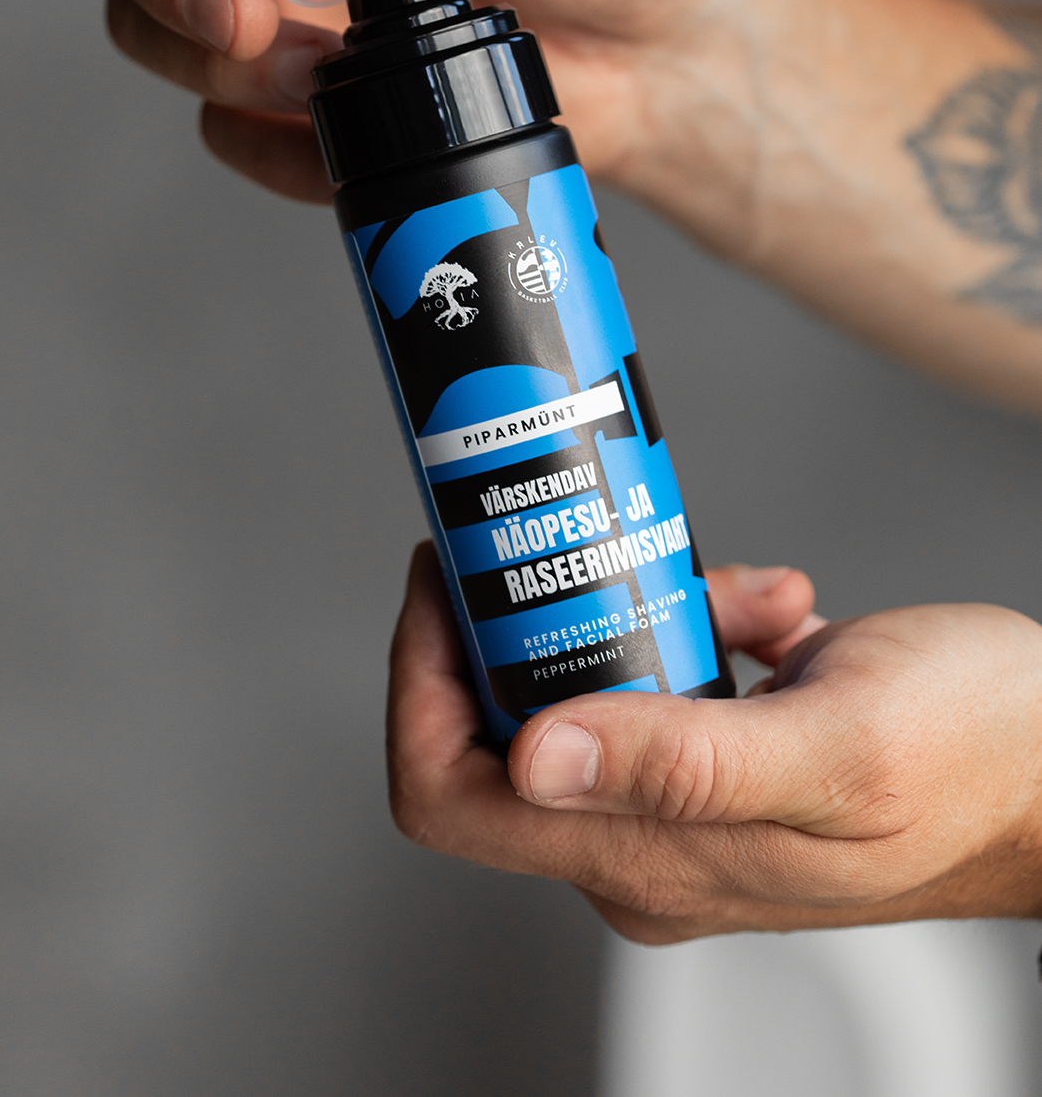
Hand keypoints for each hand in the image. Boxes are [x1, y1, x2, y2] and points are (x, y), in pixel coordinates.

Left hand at [388, 542, 1041, 940]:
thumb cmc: (976, 762)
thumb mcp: (834, 748)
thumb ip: (682, 759)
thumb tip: (537, 757)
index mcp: (648, 860)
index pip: (451, 793)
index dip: (420, 681)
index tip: (449, 575)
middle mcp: (643, 845)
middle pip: (504, 724)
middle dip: (539, 616)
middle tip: (583, 535)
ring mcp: (677, 805)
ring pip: (587, 682)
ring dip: (642, 606)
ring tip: (735, 589)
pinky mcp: (715, 760)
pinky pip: (659, 671)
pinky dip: (700, 616)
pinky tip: (770, 611)